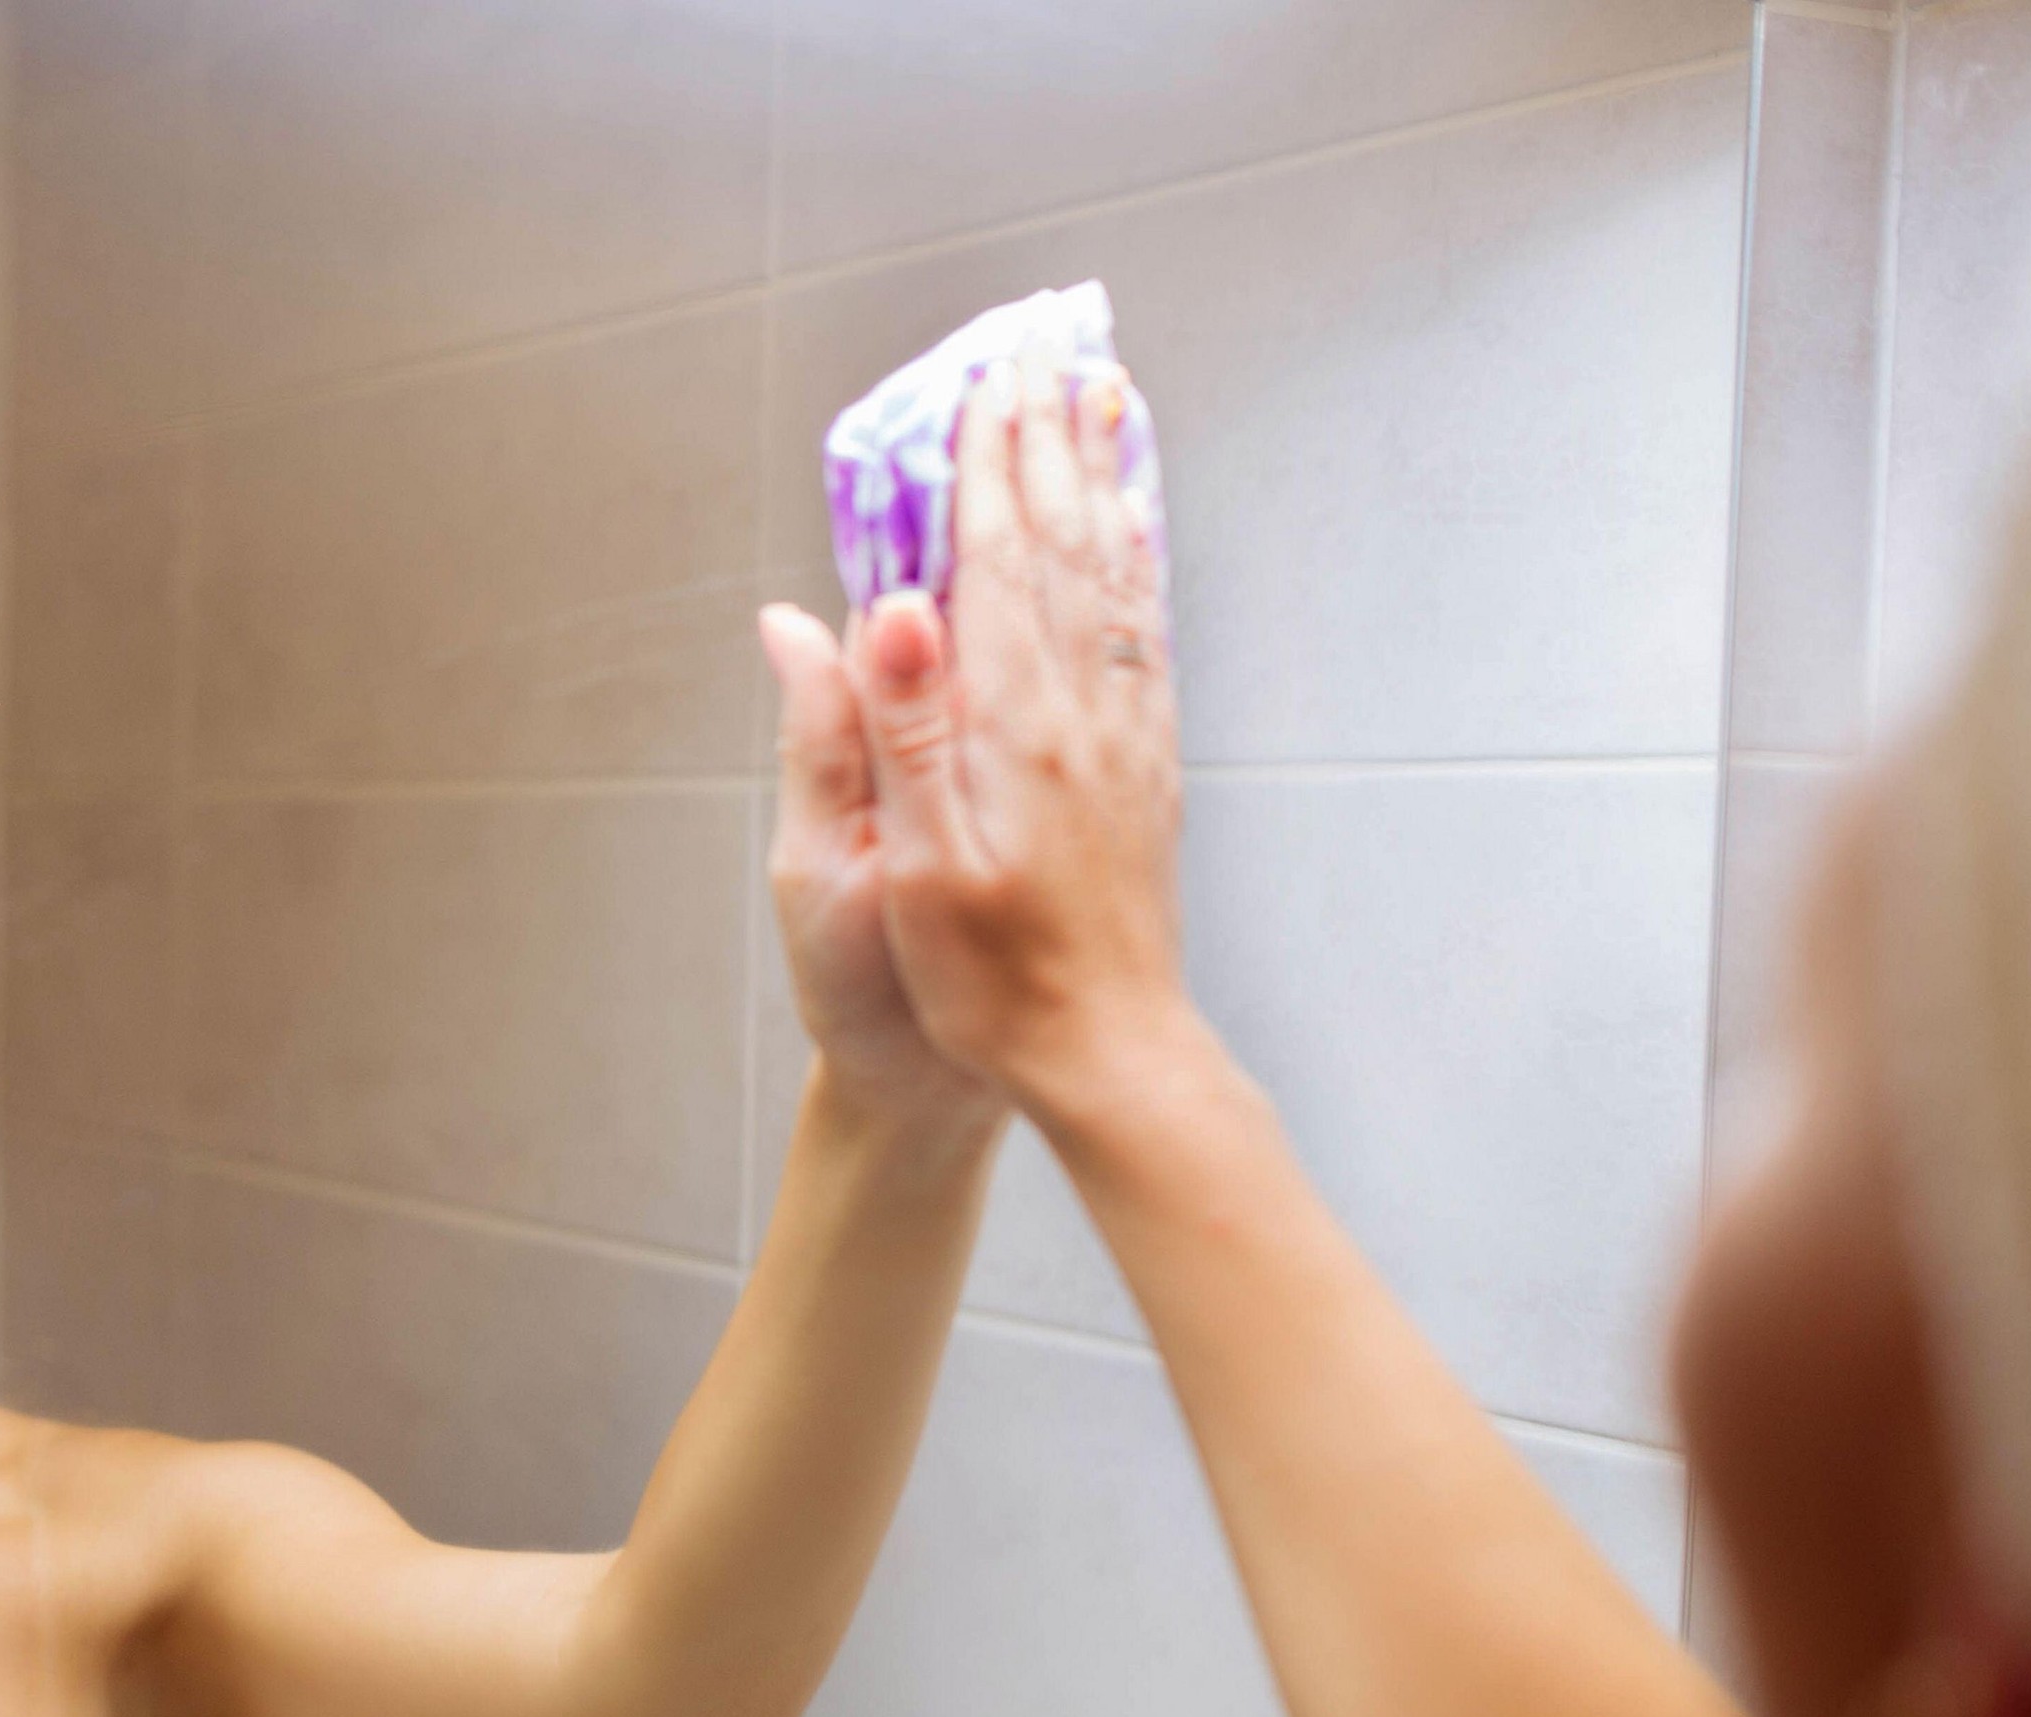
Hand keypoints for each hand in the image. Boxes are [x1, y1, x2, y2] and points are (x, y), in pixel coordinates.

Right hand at [795, 355, 1198, 1133]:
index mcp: (1010, 726)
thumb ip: (897, 730)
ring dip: (1100, 477)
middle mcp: (1079, 712)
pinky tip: (1136, 530)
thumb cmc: (991, 980)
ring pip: (1114, 573)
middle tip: (1043, 347)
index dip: (984, 465)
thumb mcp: (912, 864)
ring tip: (1101, 399)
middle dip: (1045, 440)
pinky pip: (1144, 629)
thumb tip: (886, 606)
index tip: (981, 380)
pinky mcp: (1145, 768)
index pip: (994, 562)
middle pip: (1062, 543)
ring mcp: (1123, 735)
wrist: (1107, 1054)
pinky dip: (1138, 558)